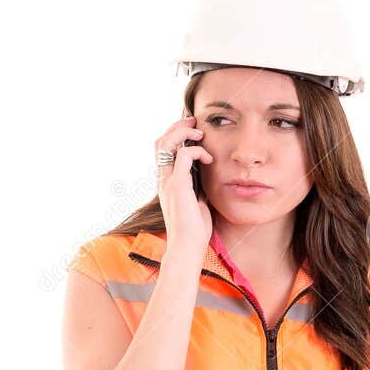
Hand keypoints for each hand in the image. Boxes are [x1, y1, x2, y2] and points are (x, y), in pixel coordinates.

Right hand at [154, 115, 212, 259]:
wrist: (187, 248)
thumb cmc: (194, 230)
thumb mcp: (196, 201)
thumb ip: (196, 185)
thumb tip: (205, 173)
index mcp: (165, 183)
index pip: (162, 150)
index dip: (175, 134)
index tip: (194, 131)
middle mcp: (162, 180)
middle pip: (160, 141)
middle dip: (178, 126)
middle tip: (195, 122)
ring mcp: (167, 182)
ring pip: (167, 142)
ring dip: (184, 132)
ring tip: (200, 133)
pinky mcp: (176, 186)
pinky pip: (183, 155)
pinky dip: (197, 151)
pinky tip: (209, 159)